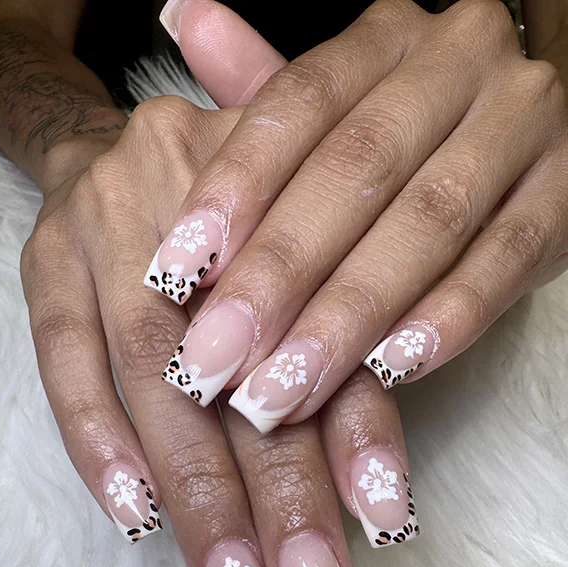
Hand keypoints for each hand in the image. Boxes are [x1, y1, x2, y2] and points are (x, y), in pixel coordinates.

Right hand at [21, 61, 419, 566]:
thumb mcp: (300, 263)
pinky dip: (99, 443)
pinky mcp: (45, 266)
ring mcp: (110, 234)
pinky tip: (135, 516)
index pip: (331, 333)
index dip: (358, 432)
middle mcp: (202, 212)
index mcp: (288, 197)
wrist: (116, 151)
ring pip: (154, 379)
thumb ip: (338, 355)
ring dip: (197, 497)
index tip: (384, 527)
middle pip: (244, 366)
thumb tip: (374, 495)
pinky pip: (63, 362)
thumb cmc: (234, 225)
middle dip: (281, 497)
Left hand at [149, 0, 567, 432]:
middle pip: (356, 170)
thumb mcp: (343, 107)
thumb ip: (267, 88)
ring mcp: (524, 127)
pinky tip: (386, 371)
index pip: (298, 103)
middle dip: (278, 276)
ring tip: (282, 391)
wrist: (534, 130)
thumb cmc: (413, 133)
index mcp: (387, 39)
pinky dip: (446, 318)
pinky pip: (506, 260)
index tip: (172, 273)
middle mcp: (458, 65)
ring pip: (427, 224)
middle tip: (214, 362)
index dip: (232, 188)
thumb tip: (184, 21)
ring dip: (348, 317)